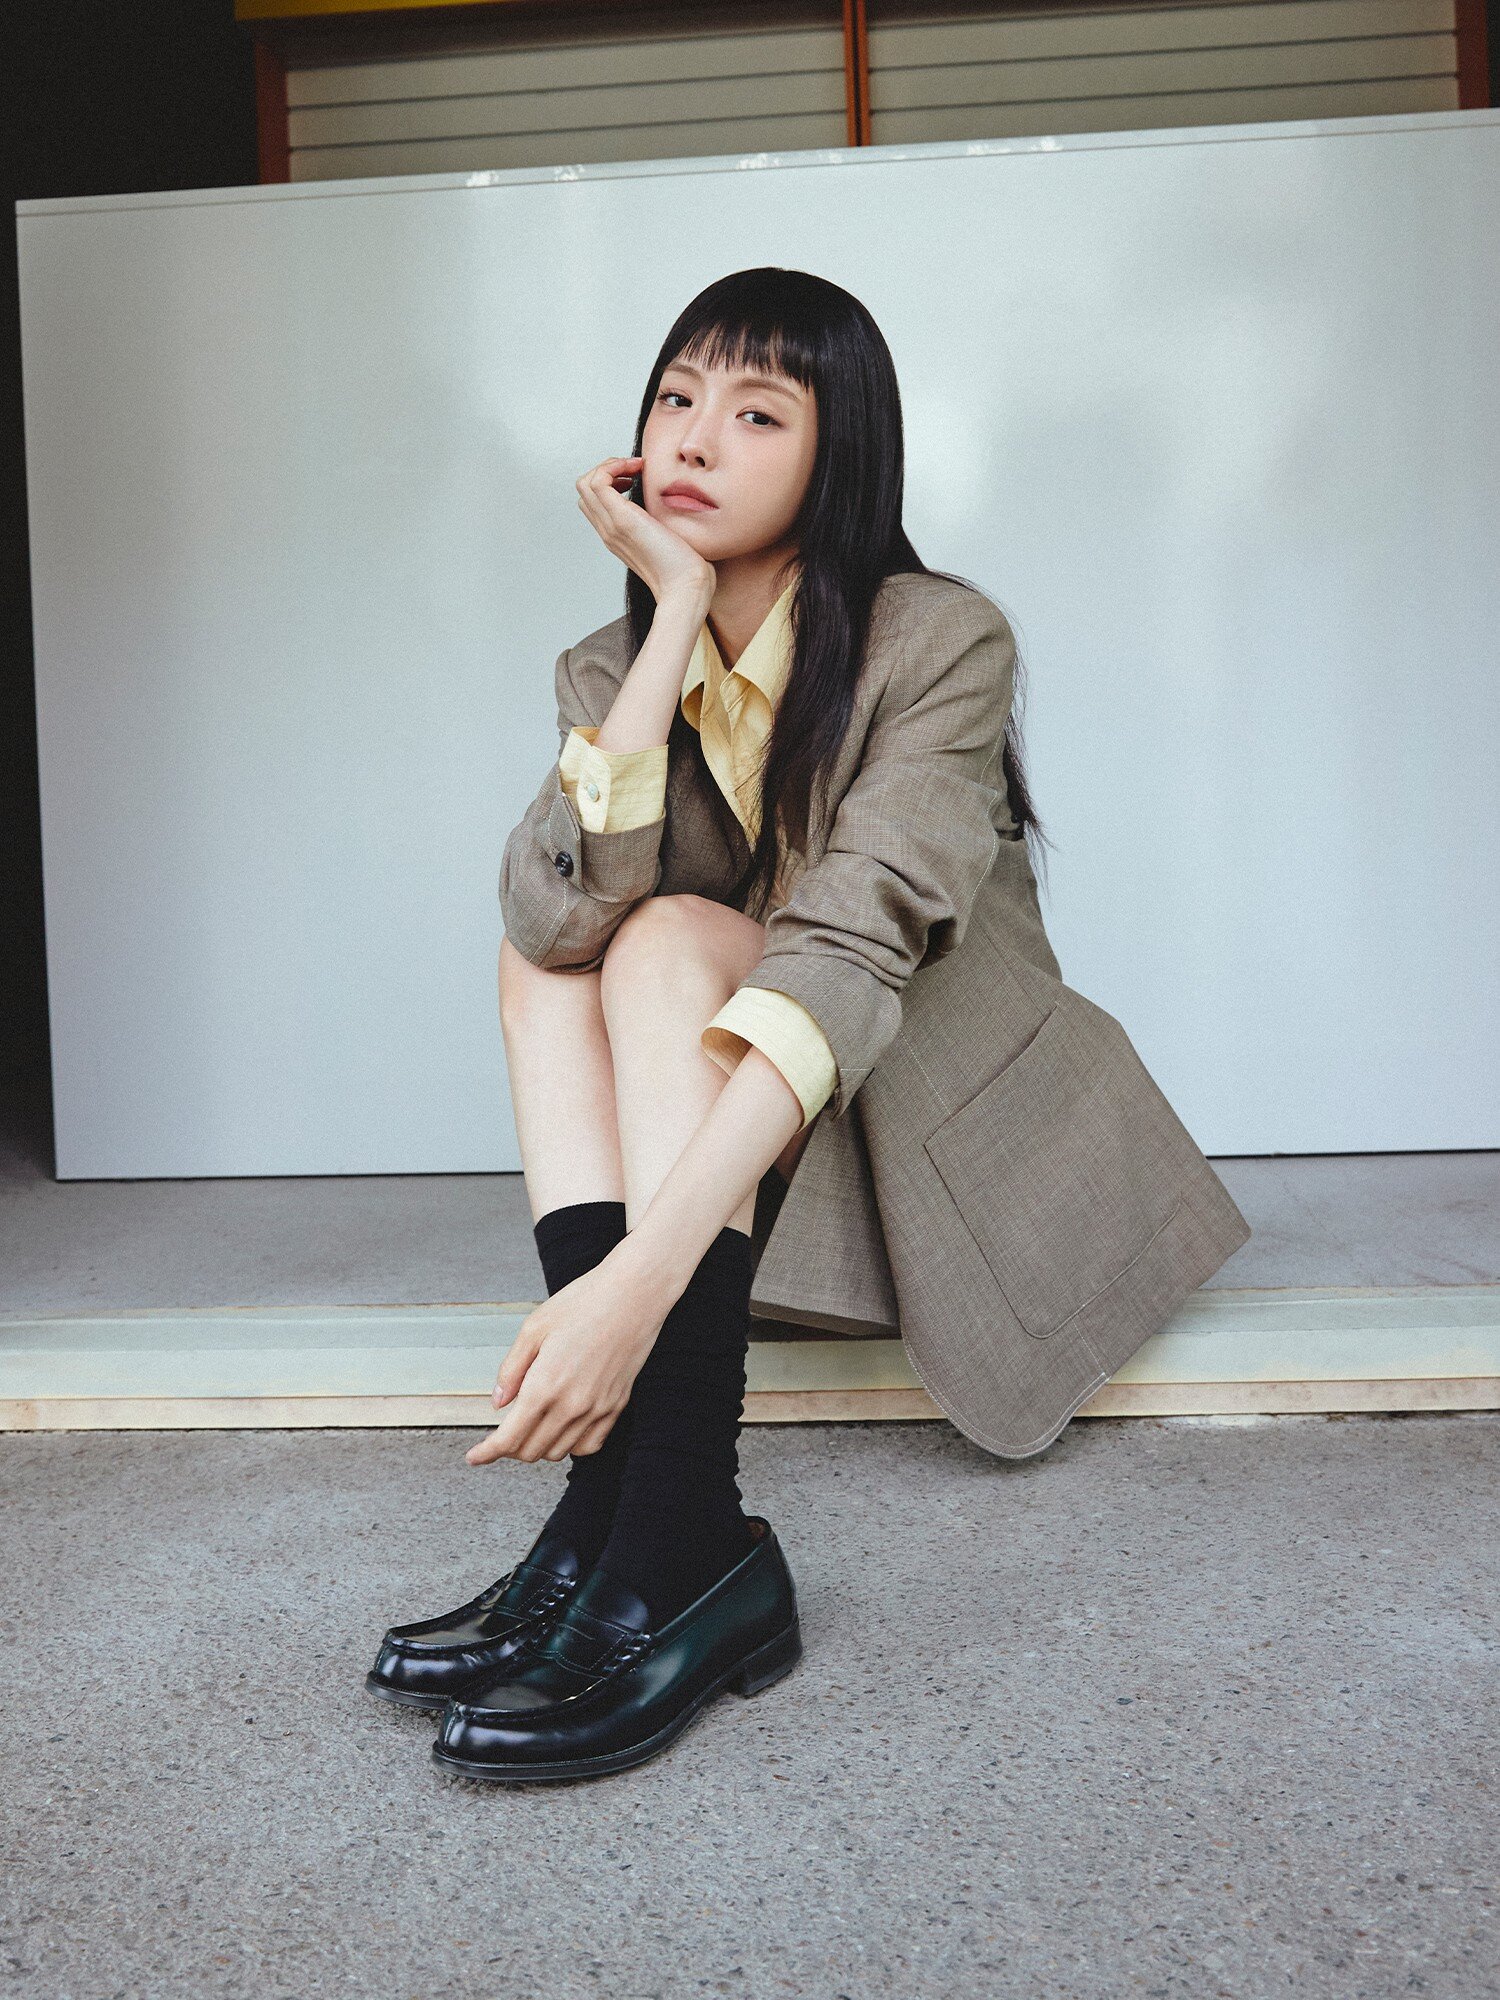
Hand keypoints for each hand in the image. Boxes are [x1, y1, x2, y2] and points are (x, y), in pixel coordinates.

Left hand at [465, 1241, 673, 1466]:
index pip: (508, 1439)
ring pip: (559, 1453)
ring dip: (539, 1447)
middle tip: (502, 1432)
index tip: (474, 1457)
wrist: (634, 1295)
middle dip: (509, 1448)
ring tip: (531, 1426)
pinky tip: (562, 1427)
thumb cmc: (583, 1303)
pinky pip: (589, 1445)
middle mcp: (571, 1405)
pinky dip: (570, 1446)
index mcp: (544, 1386)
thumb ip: (511, 1370)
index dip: (486, 1453)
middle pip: (531, 1451)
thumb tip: (498, 1403)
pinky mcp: (616, 1406)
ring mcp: (597, 1409)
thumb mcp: (533, 1328)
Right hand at [575, 455, 714, 608]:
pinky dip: (613, 466)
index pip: (593, 501)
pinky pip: (598, 482)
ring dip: (609, 465)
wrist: (686, 585)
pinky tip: (637, 469)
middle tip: (633, 469)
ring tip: (634, 467)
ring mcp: (612, 526)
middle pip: (584, 490)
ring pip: (585, 483)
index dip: (610, 481)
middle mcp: (609, 531)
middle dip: (606, 469)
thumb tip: (670, 505)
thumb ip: (659, 523)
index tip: (635, 477)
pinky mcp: (622, 520)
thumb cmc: (685, 567)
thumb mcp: (668, 538)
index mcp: (617, 536)